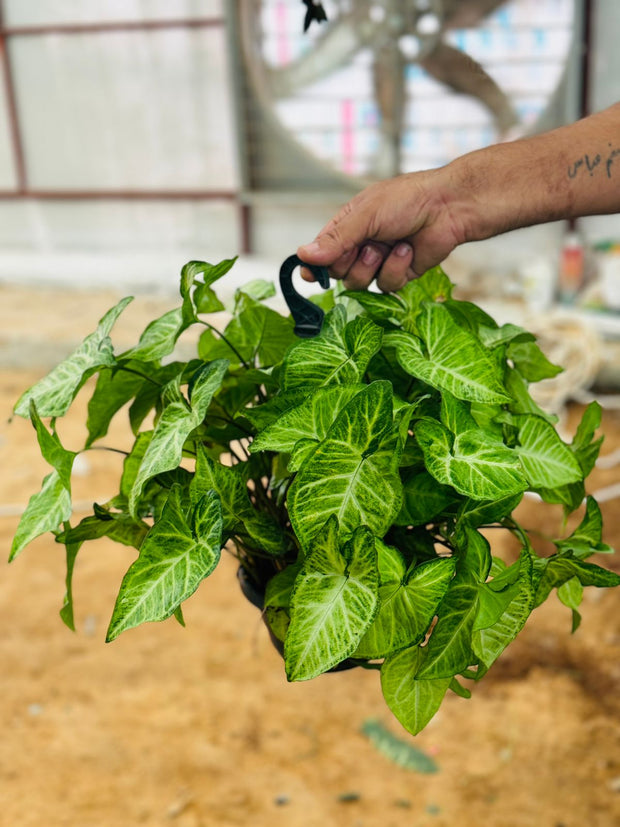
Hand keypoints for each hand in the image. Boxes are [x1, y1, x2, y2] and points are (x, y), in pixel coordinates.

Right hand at [297, 168, 466, 291]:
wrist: (449, 207)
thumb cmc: (407, 200)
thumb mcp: (366, 215)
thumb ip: (335, 239)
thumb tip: (303, 255)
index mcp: (348, 225)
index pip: (321, 251)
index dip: (314, 265)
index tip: (310, 275)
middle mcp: (361, 244)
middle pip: (337, 272)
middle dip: (349, 263)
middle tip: (365, 248)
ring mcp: (380, 261)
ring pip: (359, 283)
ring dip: (373, 266)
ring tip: (390, 245)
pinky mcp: (399, 273)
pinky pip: (386, 285)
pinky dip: (396, 268)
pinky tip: (408, 249)